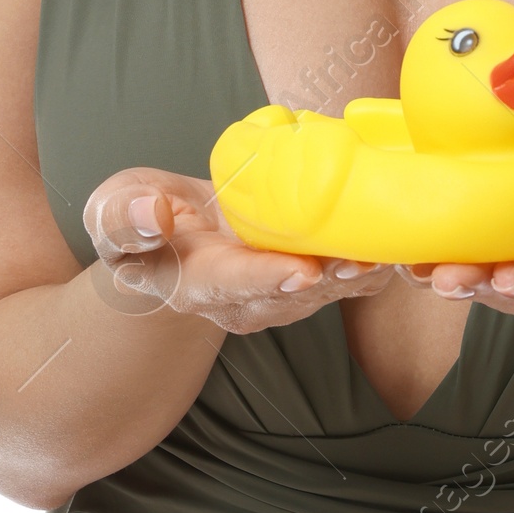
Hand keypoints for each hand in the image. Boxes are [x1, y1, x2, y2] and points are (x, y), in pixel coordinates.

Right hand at [82, 166, 390, 336]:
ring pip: (328, 288)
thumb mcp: (110, 212)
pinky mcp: (310, 282)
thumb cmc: (138, 223)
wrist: (172, 240)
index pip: (229, 284)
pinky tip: (403, 237)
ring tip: (392, 245)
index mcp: (192, 282)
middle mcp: (242, 300)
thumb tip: (153, 214)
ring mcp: (280, 297)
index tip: (298, 272)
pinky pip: (349, 278)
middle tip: (362, 257)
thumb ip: (122, 218)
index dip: (264, 279)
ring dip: (360, 270)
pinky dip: (377, 261)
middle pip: (292, 294)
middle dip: (328, 278)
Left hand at [401, 182, 513, 321]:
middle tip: (444, 278)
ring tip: (409, 262)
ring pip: (466, 273)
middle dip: (473, 281)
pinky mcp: (479, 255)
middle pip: (500, 284)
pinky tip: (384, 238)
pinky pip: (444, 252)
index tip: (513, 281)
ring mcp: (503, 270)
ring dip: (436, 270)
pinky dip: (417, 249)